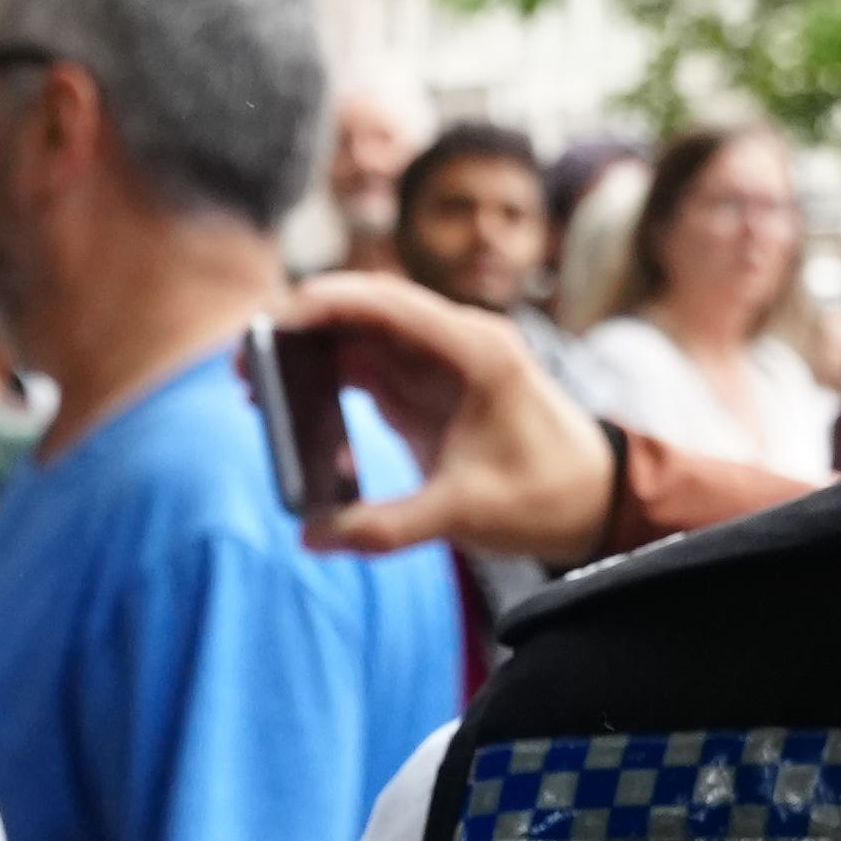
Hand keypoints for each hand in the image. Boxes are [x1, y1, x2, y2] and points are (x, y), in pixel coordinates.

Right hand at [254, 276, 616, 565]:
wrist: (595, 500)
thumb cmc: (547, 496)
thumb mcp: (466, 514)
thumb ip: (388, 526)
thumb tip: (314, 537)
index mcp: (474, 350)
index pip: (387, 303)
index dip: (324, 304)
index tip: (272, 324)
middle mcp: (455, 342)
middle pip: (365, 309)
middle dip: (301, 327)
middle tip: (245, 362)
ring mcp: (440, 362)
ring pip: (361, 336)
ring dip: (309, 352)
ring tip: (254, 386)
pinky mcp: (429, 388)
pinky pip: (369, 367)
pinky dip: (328, 378)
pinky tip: (292, 403)